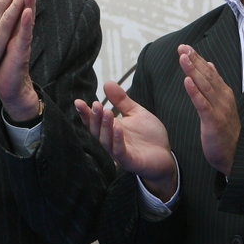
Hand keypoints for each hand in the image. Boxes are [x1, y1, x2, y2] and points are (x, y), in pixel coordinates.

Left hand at [0, 0, 38, 120]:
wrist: (9, 84)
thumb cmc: (3, 60)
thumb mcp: (0, 35)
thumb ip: (2, 20)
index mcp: (12, 24)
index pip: (15, 1)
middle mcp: (19, 29)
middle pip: (23, 4)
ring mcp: (21, 39)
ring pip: (26, 16)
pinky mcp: (20, 51)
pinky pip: (24, 34)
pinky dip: (26, 22)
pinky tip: (27, 11)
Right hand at [74, 81, 176, 199]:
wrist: (165, 156)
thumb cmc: (149, 136)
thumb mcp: (135, 113)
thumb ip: (121, 101)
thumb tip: (107, 83)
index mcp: (110, 130)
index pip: (93, 121)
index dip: (85, 113)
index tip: (78, 101)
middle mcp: (111, 141)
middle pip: (96, 131)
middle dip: (94, 118)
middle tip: (96, 104)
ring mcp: (119, 152)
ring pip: (106, 140)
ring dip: (105, 126)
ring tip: (106, 111)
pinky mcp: (129, 161)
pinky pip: (119, 151)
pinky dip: (117, 139)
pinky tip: (118, 127)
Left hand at [178, 44, 238, 175]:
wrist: (235, 153)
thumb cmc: (225, 129)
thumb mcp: (220, 104)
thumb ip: (214, 85)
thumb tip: (209, 64)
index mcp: (223, 93)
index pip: (209, 72)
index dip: (197, 59)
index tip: (185, 47)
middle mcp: (223, 97)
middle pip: (206, 75)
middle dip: (194, 60)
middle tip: (182, 47)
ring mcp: (219, 109)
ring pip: (204, 86)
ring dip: (193, 71)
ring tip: (183, 58)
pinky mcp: (213, 121)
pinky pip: (202, 104)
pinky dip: (195, 92)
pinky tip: (187, 82)